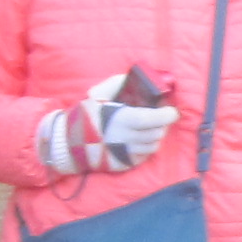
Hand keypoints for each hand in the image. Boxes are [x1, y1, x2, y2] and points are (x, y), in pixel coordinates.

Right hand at [36, 70, 181, 176]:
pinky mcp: (125, 164)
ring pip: (153, 146)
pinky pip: (144, 156)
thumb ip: (117, 83)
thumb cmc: (86, 116)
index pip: (152, 119)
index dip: (166, 116)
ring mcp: (126, 154)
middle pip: (157, 134)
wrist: (69, 143)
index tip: (171, 111)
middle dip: (163, 125)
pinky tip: (138, 139)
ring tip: (149, 128)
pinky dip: (146, 148)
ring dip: (155, 137)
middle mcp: (126, 139)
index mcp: (121, 120)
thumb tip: (135, 77)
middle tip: (161, 118)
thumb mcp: (97, 94)